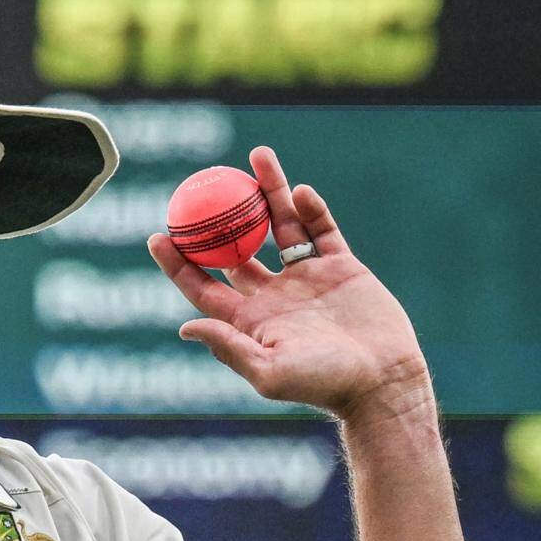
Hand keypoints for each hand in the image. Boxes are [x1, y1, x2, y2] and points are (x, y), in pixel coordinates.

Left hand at [148, 146, 431, 418]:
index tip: (157, 235)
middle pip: (236, 246)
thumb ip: (228, 347)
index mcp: (249, 319)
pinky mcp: (341, 268)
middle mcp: (273, 294)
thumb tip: (185, 326)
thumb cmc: (324, 385)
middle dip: (218, 216)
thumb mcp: (269, 372)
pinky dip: (311, 209)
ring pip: (280, 225)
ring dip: (269, 191)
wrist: (383, 382)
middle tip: (202, 183)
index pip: (203, 285)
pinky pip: (321, 229)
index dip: (178, 263)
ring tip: (258, 155)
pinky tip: (299, 191)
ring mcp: (306, 278)